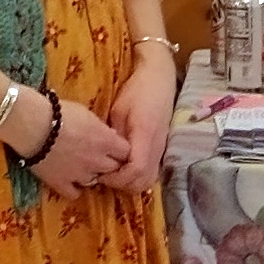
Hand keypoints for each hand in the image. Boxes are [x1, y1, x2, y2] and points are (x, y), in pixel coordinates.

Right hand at [2, 88, 130, 198]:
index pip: (127, 152)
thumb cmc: (59, 112)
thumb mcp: (87, 114)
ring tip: (82, 165)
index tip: (115, 146)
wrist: (32, 124)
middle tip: (99, 156)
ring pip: (96, 181)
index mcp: (106, 141)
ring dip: (92, 175)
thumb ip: (102, 129)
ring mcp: (80, 174)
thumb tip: (110, 136)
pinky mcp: (61, 183)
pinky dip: (74, 189)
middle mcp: (97, 161)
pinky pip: (74, 193)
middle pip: (115, 169)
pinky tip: (70, 181)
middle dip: (110, 164)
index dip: (121, 150)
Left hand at [102, 46, 177, 192]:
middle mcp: (156, 146)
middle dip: (123, 185)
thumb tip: (104, 157)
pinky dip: (138, 176)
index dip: (117, 178)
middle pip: (144, 181)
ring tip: (115, 173)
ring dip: (132, 182)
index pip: (135, 169)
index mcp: (144, 136)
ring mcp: (161, 148)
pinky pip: (151, 170)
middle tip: (105, 176)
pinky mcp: (161, 148)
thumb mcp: (119, 111)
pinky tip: (124, 167)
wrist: (159, 78)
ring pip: (149, 179)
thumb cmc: (137, 90)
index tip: (101, 174)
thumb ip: (114, 136)